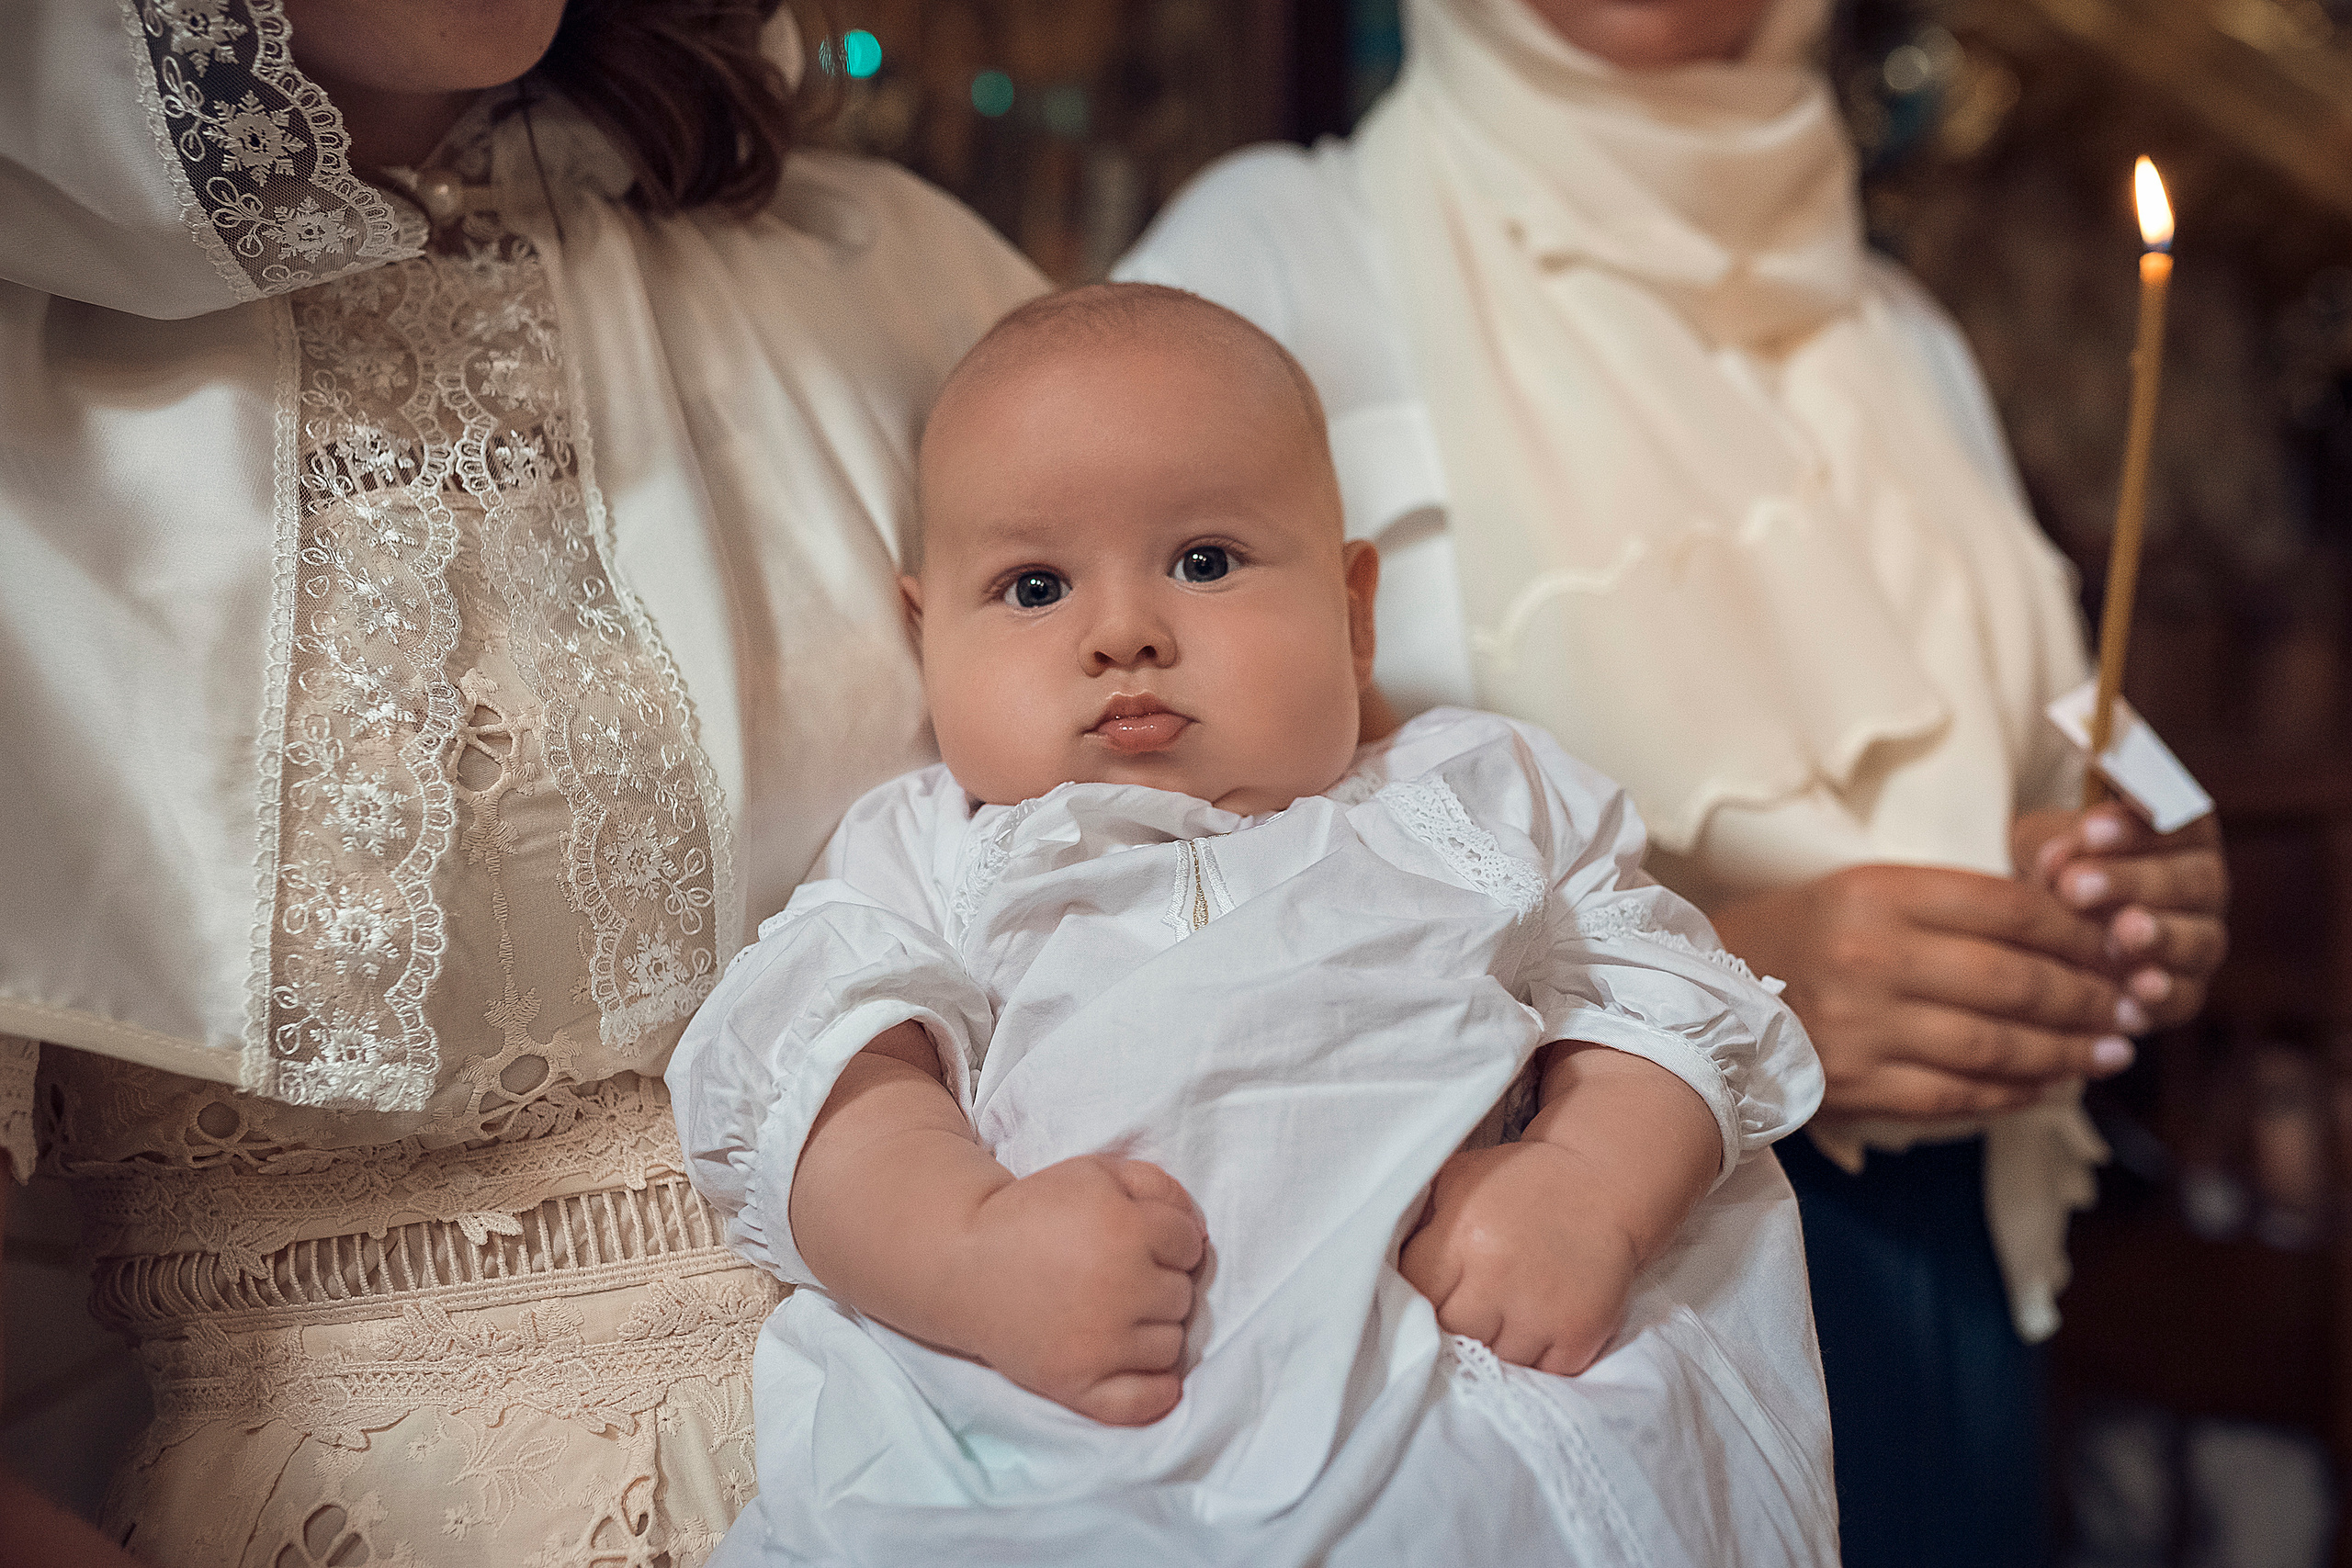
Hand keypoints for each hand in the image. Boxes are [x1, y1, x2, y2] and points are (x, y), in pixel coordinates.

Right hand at [954, 1155, 1205, 1426]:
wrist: (963, 1261)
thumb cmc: (1034, 1212)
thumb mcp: (1095, 1173)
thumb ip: (1157, 1186)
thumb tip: (1199, 1232)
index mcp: (1127, 1230)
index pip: (1189, 1243)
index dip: (1168, 1238)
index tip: (1138, 1240)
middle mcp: (1120, 1287)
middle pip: (1183, 1295)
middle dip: (1160, 1281)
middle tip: (1118, 1275)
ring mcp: (1100, 1343)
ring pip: (1171, 1346)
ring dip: (1154, 1330)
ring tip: (1116, 1313)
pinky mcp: (1076, 1384)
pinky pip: (1141, 1403)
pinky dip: (1156, 1393)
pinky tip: (1148, 1372)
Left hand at [1400, 1140, 1635, 1374]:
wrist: (1602, 1182)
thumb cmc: (1519, 1181)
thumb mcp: (1458, 1181)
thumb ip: (1419, 1221)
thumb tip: (1380, 1267)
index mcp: (1463, 1236)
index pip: (1415, 1293)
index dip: (1413, 1298)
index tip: (1421, 1296)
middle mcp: (1500, 1277)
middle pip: (1451, 1334)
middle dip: (1449, 1327)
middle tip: (1458, 1313)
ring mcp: (1543, 1310)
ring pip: (1495, 1361)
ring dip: (1492, 1348)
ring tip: (1496, 1322)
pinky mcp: (1580, 1331)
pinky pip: (1542, 1373)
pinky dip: (1534, 1361)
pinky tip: (1531, 1332)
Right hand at [1710, 864, 2133, 1121]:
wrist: (1704, 996)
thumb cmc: (1800, 935)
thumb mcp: (1865, 890)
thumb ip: (1954, 905)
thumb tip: (2069, 928)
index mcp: (1877, 892)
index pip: (2010, 908)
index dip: (2079, 930)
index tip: (2116, 943)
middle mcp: (1872, 958)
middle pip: (2015, 980)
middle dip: (2089, 996)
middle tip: (2131, 1003)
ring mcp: (1864, 1028)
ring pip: (1997, 1045)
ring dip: (2067, 1051)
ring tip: (2110, 1050)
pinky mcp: (1857, 1085)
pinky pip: (1959, 1096)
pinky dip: (2016, 1093)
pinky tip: (2050, 1084)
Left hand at [2016, 805, 2227, 1031]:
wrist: (2047, 934)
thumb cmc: (2053, 870)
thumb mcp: (2044, 844)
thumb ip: (2053, 844)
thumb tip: (2056, 858)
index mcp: (2178, 834)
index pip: (2176, 821)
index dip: (2137, 826)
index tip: (2090, 829)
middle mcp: (2200, 885)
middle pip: (2189, 880)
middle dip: (2132, 881)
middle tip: (2076, 886)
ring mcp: (2198, 940)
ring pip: (2197, 938)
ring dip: (2161, 936)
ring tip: (2123, 933)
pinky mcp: (2185, 992)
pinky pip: (2185, 996)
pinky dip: (2165, 993)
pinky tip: (2139, 989)